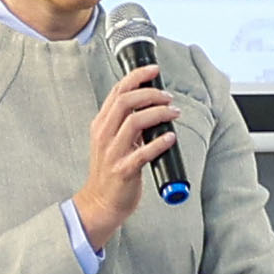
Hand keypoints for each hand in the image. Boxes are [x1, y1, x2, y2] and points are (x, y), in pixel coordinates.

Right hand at [69, 59, 177, 244]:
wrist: (100, 203)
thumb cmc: (110, 171)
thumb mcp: (112, 141)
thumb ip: (127, 123)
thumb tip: (152, 106)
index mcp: (101, 124)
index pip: (117, 91)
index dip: (136, 76)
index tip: (153, 70)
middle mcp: (104, 135)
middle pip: (125, 101)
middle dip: (150, 93)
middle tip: (168, 96)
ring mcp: (112, 153)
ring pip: (134, 122)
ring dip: (158, 113)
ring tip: (173, 113)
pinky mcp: (123, 171)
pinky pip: (142, 153)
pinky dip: (159, 143)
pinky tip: (171, 138)